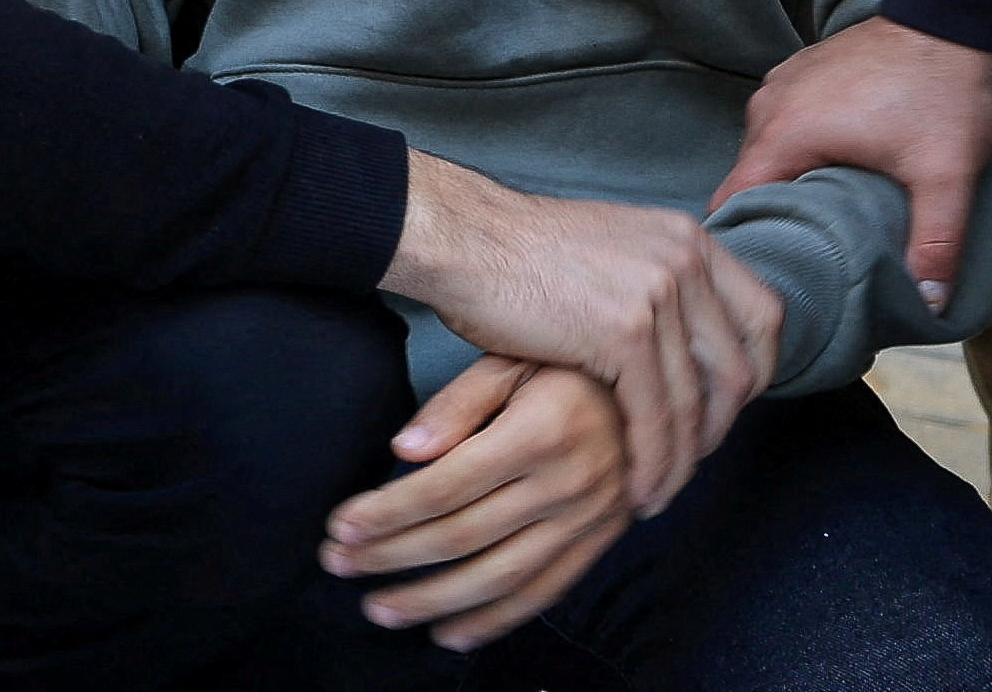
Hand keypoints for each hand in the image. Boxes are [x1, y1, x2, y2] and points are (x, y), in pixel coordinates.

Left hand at [320, 356, 633, 651]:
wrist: (654, 386)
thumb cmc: (568, 364)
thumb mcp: (514, 357)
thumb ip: (458, 402)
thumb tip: (403, 451)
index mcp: (540, 430)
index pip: (446, 485)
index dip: (387, 511)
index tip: (340, 525)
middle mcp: (567, 482)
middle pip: (462, 535)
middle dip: (391, 555)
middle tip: (336, 565)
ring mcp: (588, 519)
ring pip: (497, 576)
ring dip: (431, 600)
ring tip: (379, 608)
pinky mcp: (600, 543)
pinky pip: (543, 594)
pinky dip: (494, 621)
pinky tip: (448, 633)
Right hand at [381, 152, 779, 514]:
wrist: (464, 239)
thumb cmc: (522, 257)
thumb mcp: (615, 253)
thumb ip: (660, 287)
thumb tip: (692, 349)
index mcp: (689, 237)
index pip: (764, 317)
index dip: (754, 376)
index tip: (722, 414)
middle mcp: (686, 257)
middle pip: (740, 366)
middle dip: (718, 429)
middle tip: (686, 463)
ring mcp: (660, 291)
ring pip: (697, 402)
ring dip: (681, 461)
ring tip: (658, 492)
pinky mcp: (626, 329)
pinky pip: (656, 416)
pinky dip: (651, 463)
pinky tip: (637, 488)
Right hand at [710, 15, 991, 312]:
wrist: (951, 16)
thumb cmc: (940, 90)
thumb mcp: (945, 175)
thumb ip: (935, 242)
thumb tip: (928, 303)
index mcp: (785, 132)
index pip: (730, 201)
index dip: (741, 240)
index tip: (760, 272)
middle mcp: (770, 106)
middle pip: (746, 180)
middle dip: (767, 216)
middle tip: (798, 255)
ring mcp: (782, 83)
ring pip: (764, 151)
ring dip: (783, 181)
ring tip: (816, 216)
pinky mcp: (800, 72)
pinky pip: (781, 123)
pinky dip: (796, 149)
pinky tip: (829, 169)